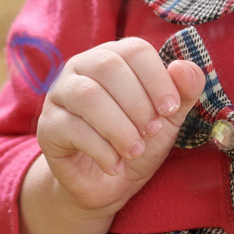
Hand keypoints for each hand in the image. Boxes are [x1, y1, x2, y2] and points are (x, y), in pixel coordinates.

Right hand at [18, 40, 202, 233]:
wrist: (106, 185)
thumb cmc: (137, 143)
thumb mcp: (167, 120)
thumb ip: (183, 92)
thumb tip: (186, 67)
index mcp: (113, 57)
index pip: (134, 49)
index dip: (157, 78)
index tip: (170, 110)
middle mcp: (81, 67)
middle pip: (107, 66)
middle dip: (137, 103)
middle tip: (150, 132)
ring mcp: (59, 95)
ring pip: (87, 96)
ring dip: (119, 127)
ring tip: (134, 150)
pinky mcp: (48, 126)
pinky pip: (72, 128)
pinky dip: (102, 150)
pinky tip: (115, 165)